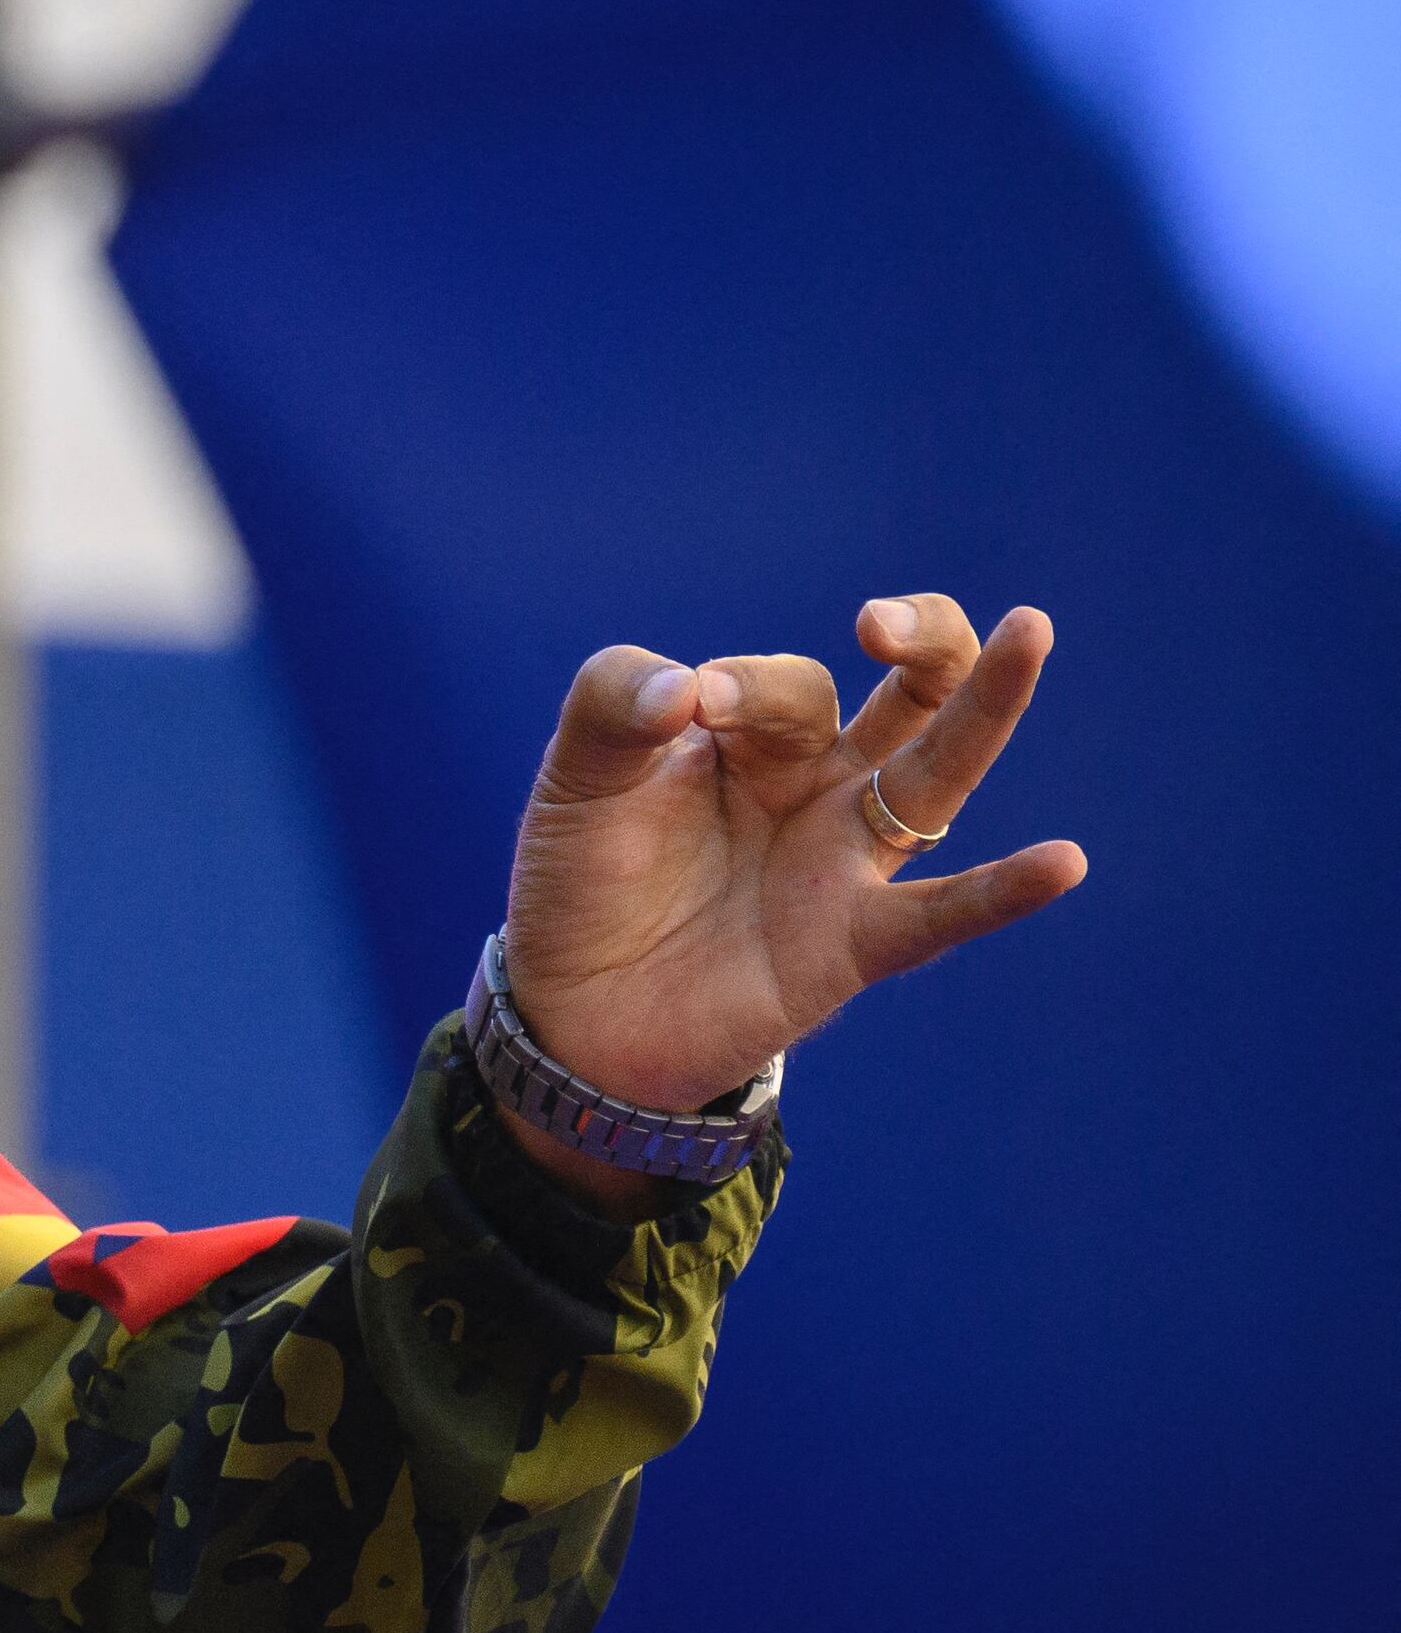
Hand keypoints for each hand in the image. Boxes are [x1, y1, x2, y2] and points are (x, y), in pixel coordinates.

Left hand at [501, 595, 1087, 1208]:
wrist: (569, 1011)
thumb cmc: (585, 881)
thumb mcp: (576, 780)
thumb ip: (612, 708)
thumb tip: (682, 685)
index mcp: (758, 736)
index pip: (788, 686)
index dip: (744, 687)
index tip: (686, 704)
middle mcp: (820, 785)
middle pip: (911, 692)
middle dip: (918, 639)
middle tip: (880, 621)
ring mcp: (844, 863)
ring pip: (939, 772)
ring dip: (988, 705)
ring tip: (1032, 632)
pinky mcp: (848, 946)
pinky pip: (939, 914)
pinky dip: (1000, 892)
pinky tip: (1063, 863)